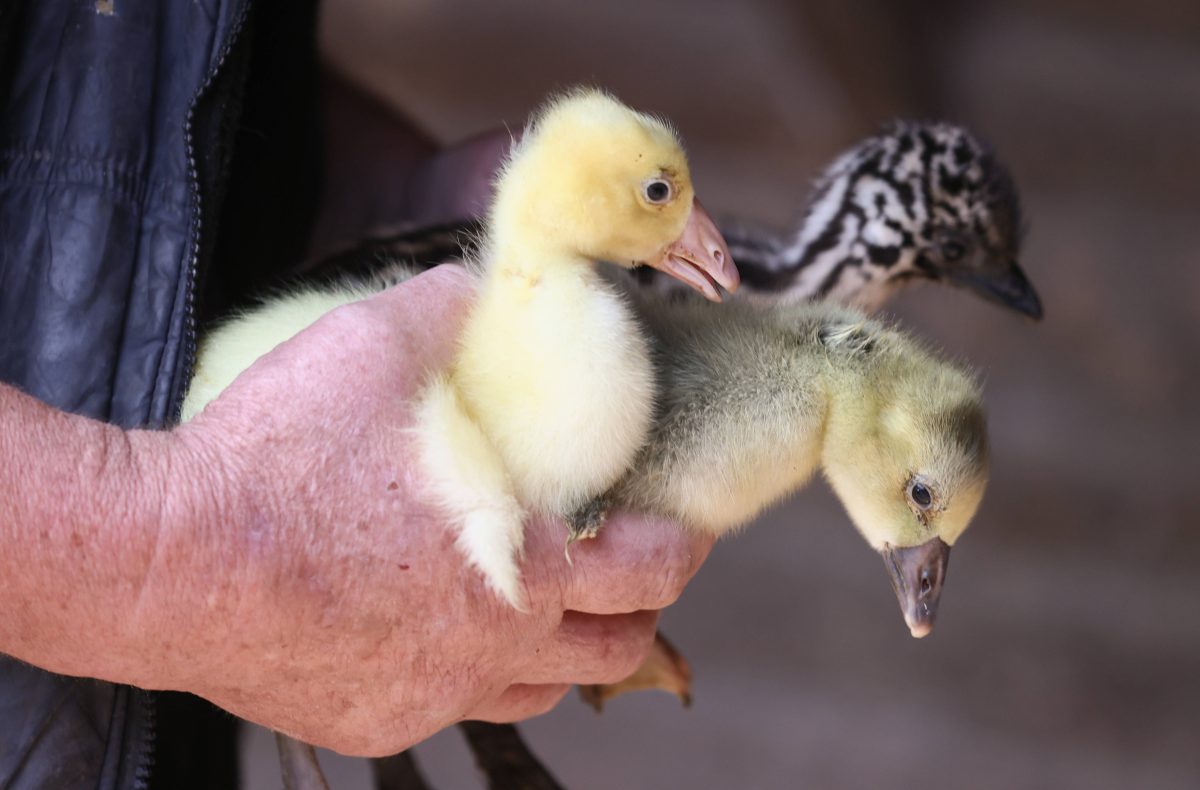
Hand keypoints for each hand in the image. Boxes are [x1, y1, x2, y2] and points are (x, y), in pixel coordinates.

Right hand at [132, 265, 712, 754]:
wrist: (163, 562)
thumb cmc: (275, 458)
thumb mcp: (372, 347)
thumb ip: (448, 310)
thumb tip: (481, 286)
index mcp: (521, 564)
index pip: (651, 573)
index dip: (684, 549)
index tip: (687, 530)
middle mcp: (490, 648)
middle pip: (615, 652)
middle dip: (639, 611)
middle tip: (627, 571)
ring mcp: (431, 696)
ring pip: (538, 691)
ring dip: (560, 649)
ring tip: (542, 602)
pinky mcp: (370, 722)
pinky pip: (449, 707)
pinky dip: (469, 670)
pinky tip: (436, 627)